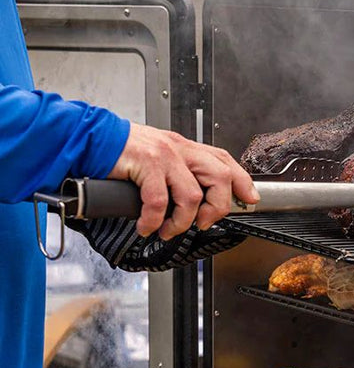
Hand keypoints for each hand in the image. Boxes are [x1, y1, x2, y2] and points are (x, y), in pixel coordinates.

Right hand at [108, 123, 258, 238]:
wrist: (89, 138)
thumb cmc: (122, 152)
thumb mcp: (159, 158)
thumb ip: (179, 173)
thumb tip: (196, 202)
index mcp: (186, 147)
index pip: (225, 161)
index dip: (242, 181)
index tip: (249, 200)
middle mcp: (180, 149)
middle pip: (220, 177)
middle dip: (217, 207)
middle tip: (203, 223)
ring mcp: (164, 155)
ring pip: (192, 195)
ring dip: (182, 222)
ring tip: (167, 230)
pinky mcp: (146, 164)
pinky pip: (159, 202)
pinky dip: (154, 221)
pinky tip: (147, 226)